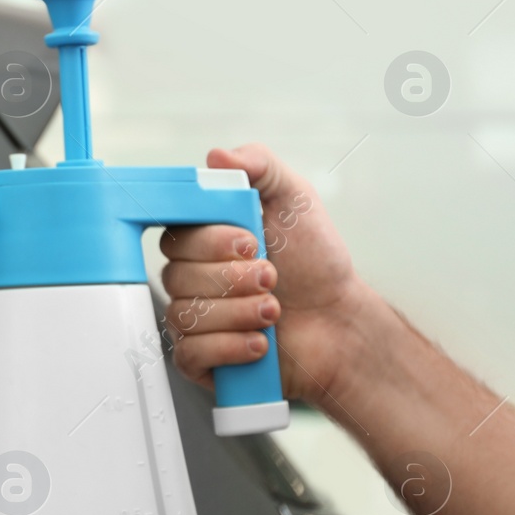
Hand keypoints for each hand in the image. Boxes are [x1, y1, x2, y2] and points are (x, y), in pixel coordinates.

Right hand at [159, 144, 371, 407]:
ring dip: (239, 313)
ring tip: (274, 311)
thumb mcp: (294, 199)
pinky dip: (229, 347)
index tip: (250, 241)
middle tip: (273, 277)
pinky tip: (260, 343)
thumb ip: (259, 167)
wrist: (339, 321)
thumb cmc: (314, 262)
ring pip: (185, 315)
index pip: (175, 235)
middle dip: (233, 279)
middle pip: (177, 276)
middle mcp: (191, 278)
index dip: (209, 241)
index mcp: (202, 240)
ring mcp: (192, 319)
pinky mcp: (200, 358)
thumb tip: (215, 156)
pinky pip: (190, 353)